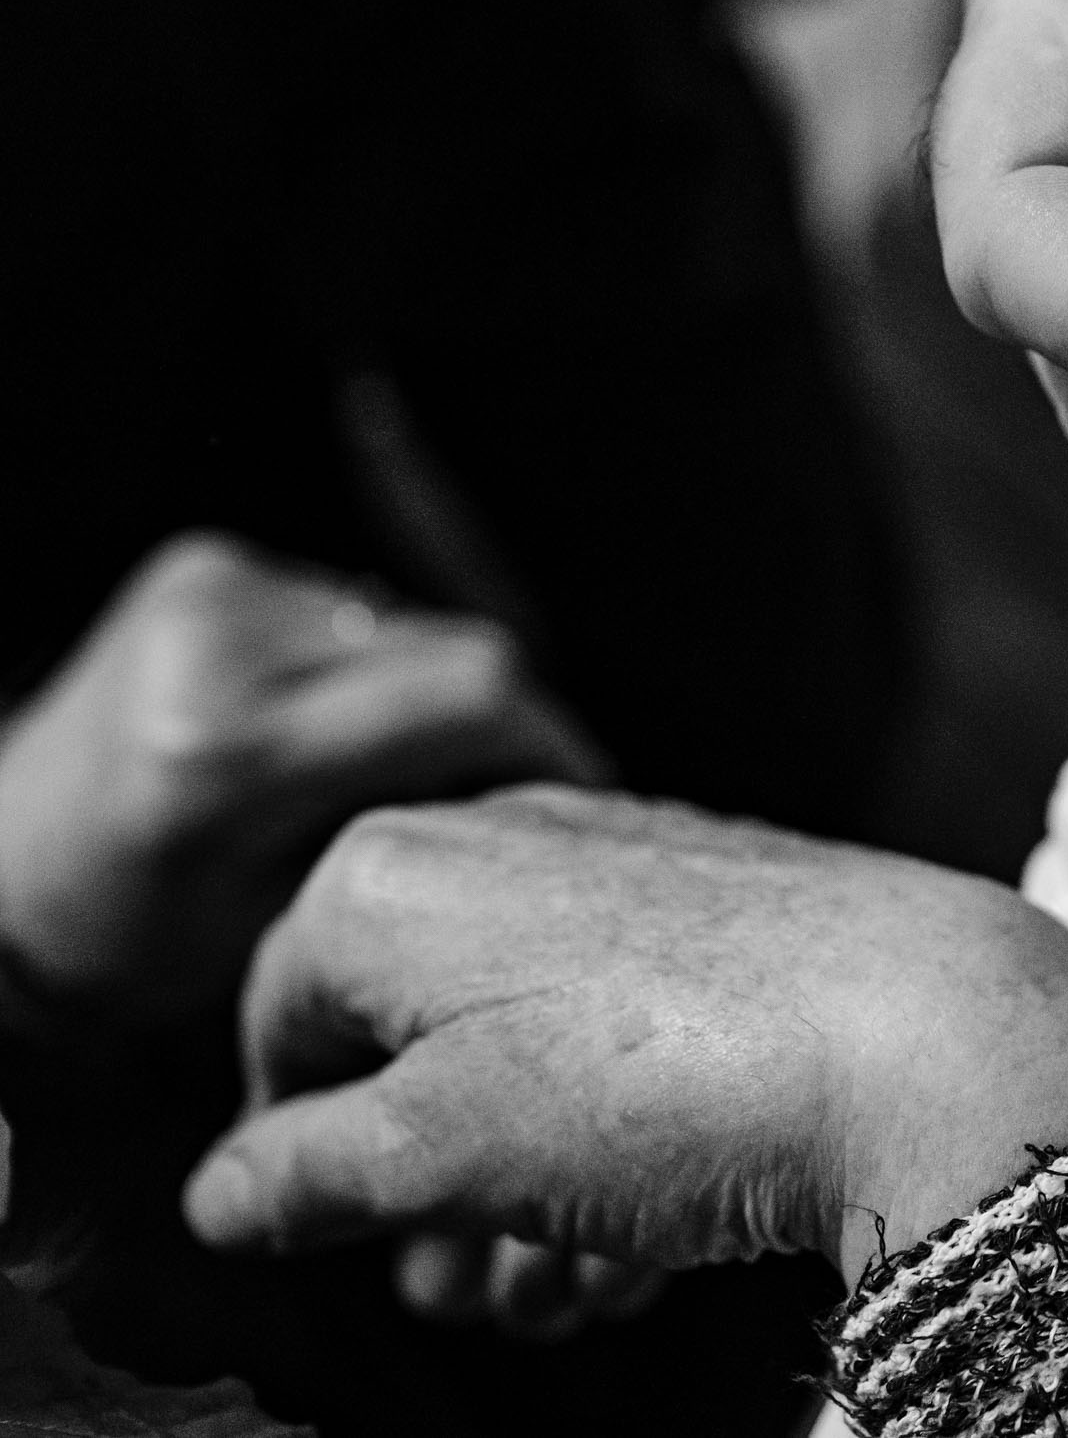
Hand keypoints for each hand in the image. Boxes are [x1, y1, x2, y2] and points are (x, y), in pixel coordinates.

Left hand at [0, 534, 604, 1018]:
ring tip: (396, 775)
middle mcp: (219, 641)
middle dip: (495, 727)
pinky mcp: (211, 566)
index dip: (548, 740)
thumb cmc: (135, 935)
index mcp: (228, 753)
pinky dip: (374, 672)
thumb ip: (411, 846)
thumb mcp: (286, 925)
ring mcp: (213, 588)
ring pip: (414, 628)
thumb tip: (544, 798)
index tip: (577, 801)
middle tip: (492, 803)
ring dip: (430, 697)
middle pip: (454, 649)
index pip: (466, 691)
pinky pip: (356, 614)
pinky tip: (341, 731)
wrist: (6, 868)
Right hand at [181, 787, 1067, 1286]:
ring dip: (538, 1202)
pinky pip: (631, 1040)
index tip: (361, 1249)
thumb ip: (305, 1173)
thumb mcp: (440, 1152)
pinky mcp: (731, 909)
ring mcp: (625, 870)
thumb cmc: (661, 1078)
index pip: (277, 1030)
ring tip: (588, 1287)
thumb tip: (221, 1193)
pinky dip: (630, 1145)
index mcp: (386, 880)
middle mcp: (499, 845)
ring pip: (530, 1067)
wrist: (923, 1027)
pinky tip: (664, 1238)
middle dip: (441, 1205)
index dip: (301, 1160)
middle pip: (413, 1058)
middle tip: (491, 1295)